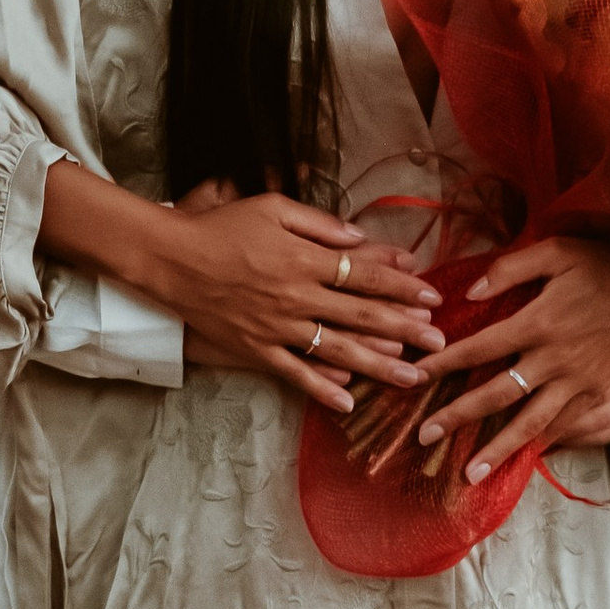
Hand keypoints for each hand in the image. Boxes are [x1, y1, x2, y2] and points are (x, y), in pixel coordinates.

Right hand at [159, 191, 442, 415]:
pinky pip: (293, 373)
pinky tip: (349, 402)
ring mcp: (276, 326)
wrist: (169, 259)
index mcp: (304, 258)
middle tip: (440, 345)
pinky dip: (321, 389)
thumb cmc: (220, 226)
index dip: (400, 286)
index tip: (431, 297)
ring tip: (412, 379)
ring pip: (336, 349)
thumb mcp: (272, 206)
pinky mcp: (255, 348)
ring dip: (378, 365)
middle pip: (361, 316)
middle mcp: (296, 295)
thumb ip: (318, 222)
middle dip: (406, 330)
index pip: (364, 274)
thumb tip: (359, 237)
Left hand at [413, 235, 609, 484]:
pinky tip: (520, 459)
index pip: (478, 348)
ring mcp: (578, 384)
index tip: (415, 378)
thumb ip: (510, 269)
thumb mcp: (557, 251)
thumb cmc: (606, 265)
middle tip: (424, 437)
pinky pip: (564, 428)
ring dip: (497, 449)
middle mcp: (554, 360)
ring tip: (469, 472)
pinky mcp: (600, 397)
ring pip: (530, 423)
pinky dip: (540, 445)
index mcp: (538, 322)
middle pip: (496, 395)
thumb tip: (470, 292)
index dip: (443, 364)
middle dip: (457, 417)